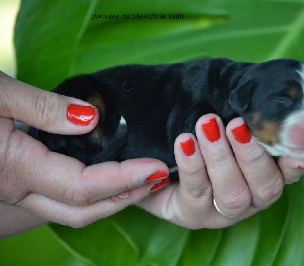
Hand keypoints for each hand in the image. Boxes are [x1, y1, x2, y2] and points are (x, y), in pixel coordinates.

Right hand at [0, 71, 167, 236]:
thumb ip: (43, 108)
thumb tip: (92, 120)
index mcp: (16, 168)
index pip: (85, 186)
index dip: (125, 179)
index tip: (156, 167)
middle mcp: (18, 189)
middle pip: (84, 210)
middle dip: (126, 198)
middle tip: (158, 178)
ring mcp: (16, 191)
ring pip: (72, 211)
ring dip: (112, 200)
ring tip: (142, 180)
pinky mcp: (16, 183)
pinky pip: (60, 200)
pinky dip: (92, 194)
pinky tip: (108, 177)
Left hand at [137, 114, 303, 228]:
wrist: (161, 165)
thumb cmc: (202, 138)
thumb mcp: (224, 124)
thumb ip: (246, 118)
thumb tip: (270, 101)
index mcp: (265, 177)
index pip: (289, 173)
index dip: (296, 163)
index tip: (299, 146)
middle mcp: (251, 198)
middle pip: (266, 187)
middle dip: (252, 155)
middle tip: (236, 124)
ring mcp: (223, 211)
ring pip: (233, 194)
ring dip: (221, 158)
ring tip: (206, 125)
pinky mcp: (194, 216)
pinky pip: (196, 193)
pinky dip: (193, 165)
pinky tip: (185, 142)